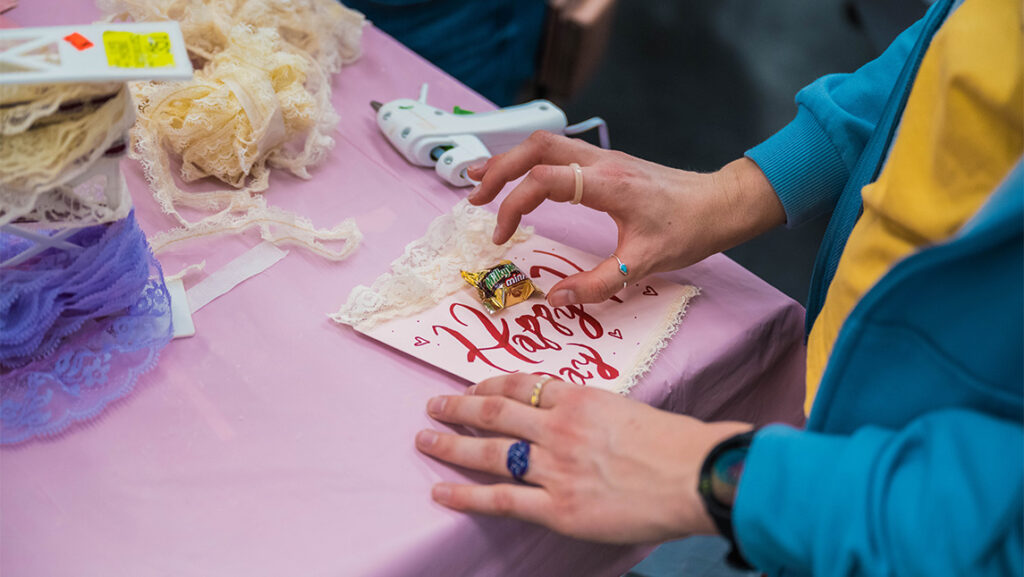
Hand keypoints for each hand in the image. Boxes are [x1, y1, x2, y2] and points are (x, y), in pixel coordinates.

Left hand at [416, 373, 752, 543]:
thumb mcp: (626, 409)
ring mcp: (555, 468)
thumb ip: (593, 411)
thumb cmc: (672, 443)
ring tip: (425, 441)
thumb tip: (571, 413)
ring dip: (452, 445)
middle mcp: (558, 429)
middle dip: (458, 407)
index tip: (470, 386)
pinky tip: (441, 492)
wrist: (693, 474)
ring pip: (490, 451)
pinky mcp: (558, 508)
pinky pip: (501, 499)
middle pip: (495, 411)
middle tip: (433, 407)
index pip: (521, 385)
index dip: (488, 383)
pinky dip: (466, 496)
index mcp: (578, 399)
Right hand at [467, 131, 784, 306]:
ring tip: (480, 179)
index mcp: (606, 182)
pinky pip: (558, 150)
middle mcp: (600, 161)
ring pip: (544, 143)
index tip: (501, 237)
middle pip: (534, 148)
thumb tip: (554, 300)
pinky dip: (530, 160)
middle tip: (472, 198)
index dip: (513, 206)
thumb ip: (598, 284)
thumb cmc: (689, 230)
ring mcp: (603, 157)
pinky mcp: (607, 162)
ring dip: (510, 159)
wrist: (721, 204)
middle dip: (498, 170)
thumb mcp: (643, 263)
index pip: (542, 180)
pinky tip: (521, 176)